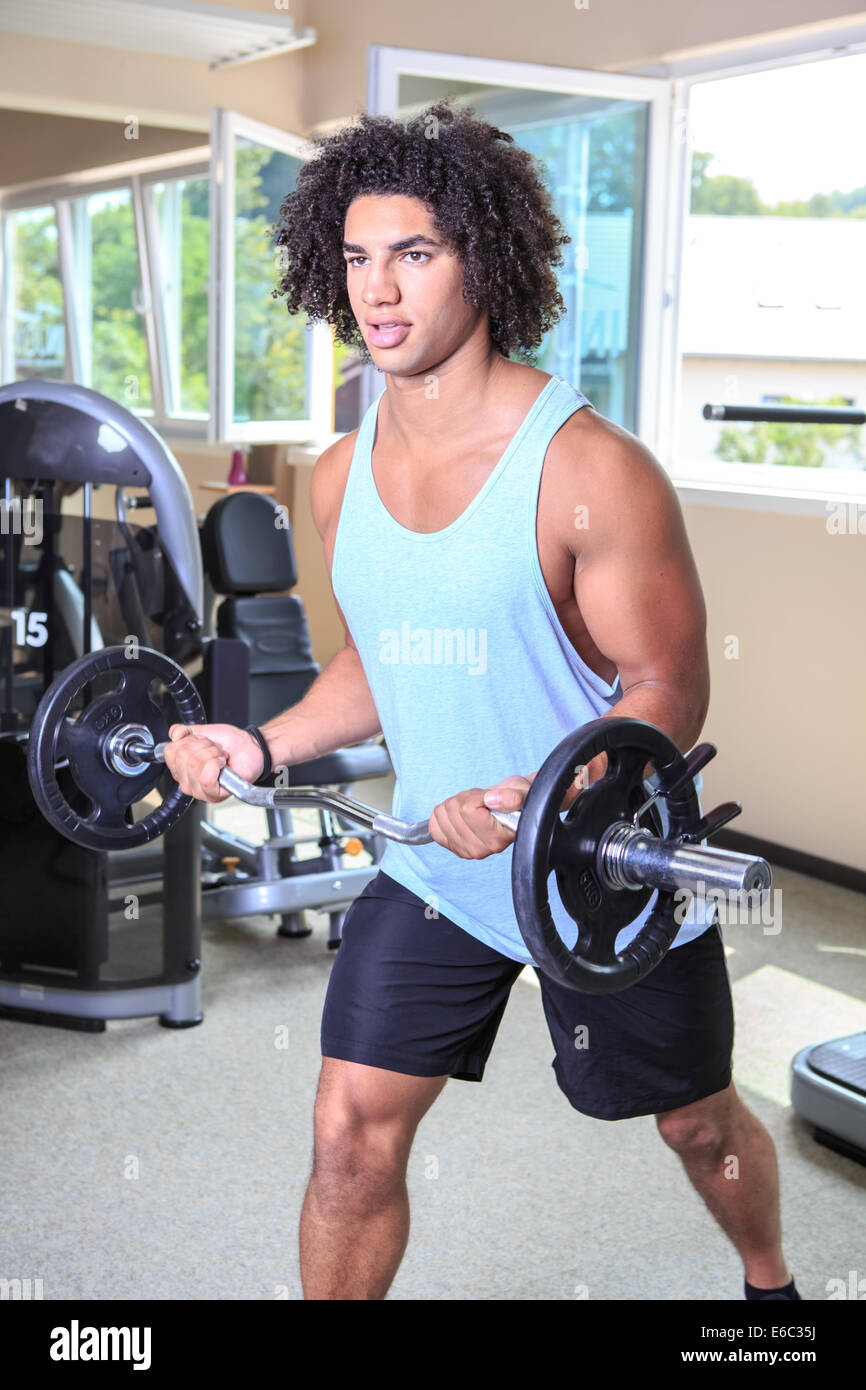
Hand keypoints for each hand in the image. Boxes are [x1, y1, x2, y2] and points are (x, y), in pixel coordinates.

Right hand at [163, 724, 264, 803]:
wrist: (250, 747)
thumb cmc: (229, 743)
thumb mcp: (201, 731)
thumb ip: (183, 731)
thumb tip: (174, 734)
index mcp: (180, 767)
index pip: (170, 751)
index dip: (188, 740)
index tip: (202, 742)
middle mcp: (186, 782)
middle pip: (182, 757)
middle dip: (203, 746)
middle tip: (214, 750)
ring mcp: (199, 791)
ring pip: (195, 765)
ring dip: (213, 754)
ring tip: (220, 757)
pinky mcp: (213, 795)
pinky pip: (206, 777)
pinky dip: (217, 764)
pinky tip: (223, 764)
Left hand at [427, 770, 584, 860]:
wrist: (514, 808)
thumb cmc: (518, 799)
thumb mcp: (522, 791)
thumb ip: (512, 797)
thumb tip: (493, 800)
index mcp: (497, 838)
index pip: (467, 809)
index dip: (478, 796)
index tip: (492, 798)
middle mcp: (480, 850)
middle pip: (452, 810)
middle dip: (467, 799)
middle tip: (484, 803)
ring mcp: (465, 850)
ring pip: (441, 814)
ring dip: (457, 804)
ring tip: (477, 808)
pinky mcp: (453, 847)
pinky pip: (433, 825)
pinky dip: (444, 815)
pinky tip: (462, 816)